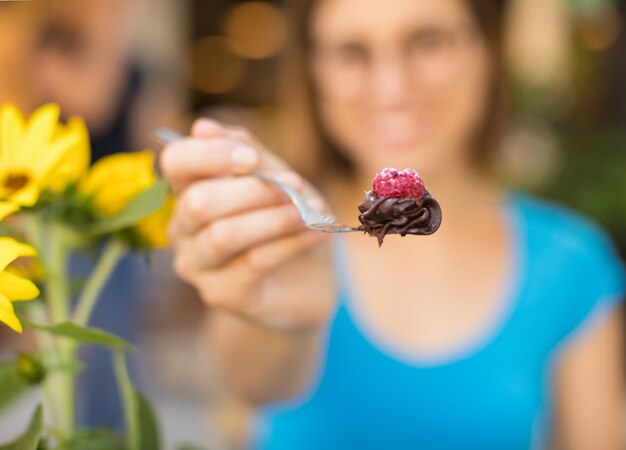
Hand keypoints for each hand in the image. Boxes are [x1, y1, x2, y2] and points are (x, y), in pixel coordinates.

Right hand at [160, 119, 336, 330]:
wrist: (308, 281)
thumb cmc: (287, 221)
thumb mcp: (276, 180)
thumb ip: (247, 154)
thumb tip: (203, 126)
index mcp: (189, 190)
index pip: (175, 163)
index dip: (210, 155)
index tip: (252, 158)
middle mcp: (182, 229)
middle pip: (199, 202)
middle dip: (253, 190)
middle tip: (296, 185)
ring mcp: (197, 265)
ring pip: (224, 235)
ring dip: (276, 218)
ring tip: (314, 212)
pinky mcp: (221, 295)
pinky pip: (253, 262)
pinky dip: (292, 243)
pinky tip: (319, 232)